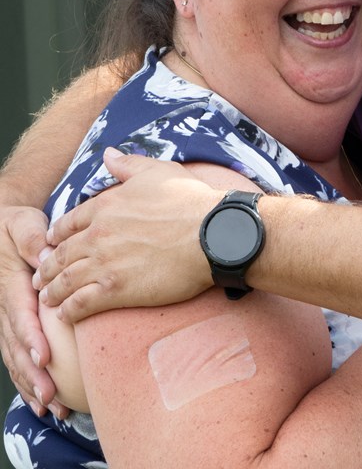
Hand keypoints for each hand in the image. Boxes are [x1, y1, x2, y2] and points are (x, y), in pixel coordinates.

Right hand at [0, 206, 66, 415]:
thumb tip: (47, 257)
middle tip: (51, 396)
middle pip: (17, 346)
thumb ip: (33, 239)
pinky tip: (44, 403)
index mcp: (10, 284)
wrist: (2, 227)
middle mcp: (5, 307)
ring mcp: (5, 319)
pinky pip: (16, 357)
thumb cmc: (18, 225)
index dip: (31, 338)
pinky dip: (28, 380)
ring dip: (31, 385)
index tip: (46, 359)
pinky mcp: (11, 326)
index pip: (20, 315)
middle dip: (32, 374)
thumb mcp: (23, 224)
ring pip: (15, 357)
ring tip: (51, 409)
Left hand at [36, 150, 219, 323]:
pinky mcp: (116, 290)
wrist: (213, 233)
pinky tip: (67, 315)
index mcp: (105, 206)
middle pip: (61, 254)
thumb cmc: (190, 201)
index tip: (53, 244)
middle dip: (47, 267)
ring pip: (65, 280)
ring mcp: (105, 263)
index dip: (57, 236)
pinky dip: (69, 310)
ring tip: (48, 299)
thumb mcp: (157, 171)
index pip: (68, 223)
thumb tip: (107, 154)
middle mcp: (98, 234)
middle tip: (41, 277)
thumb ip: (127, 164)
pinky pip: (81, 303)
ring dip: (53, 291)